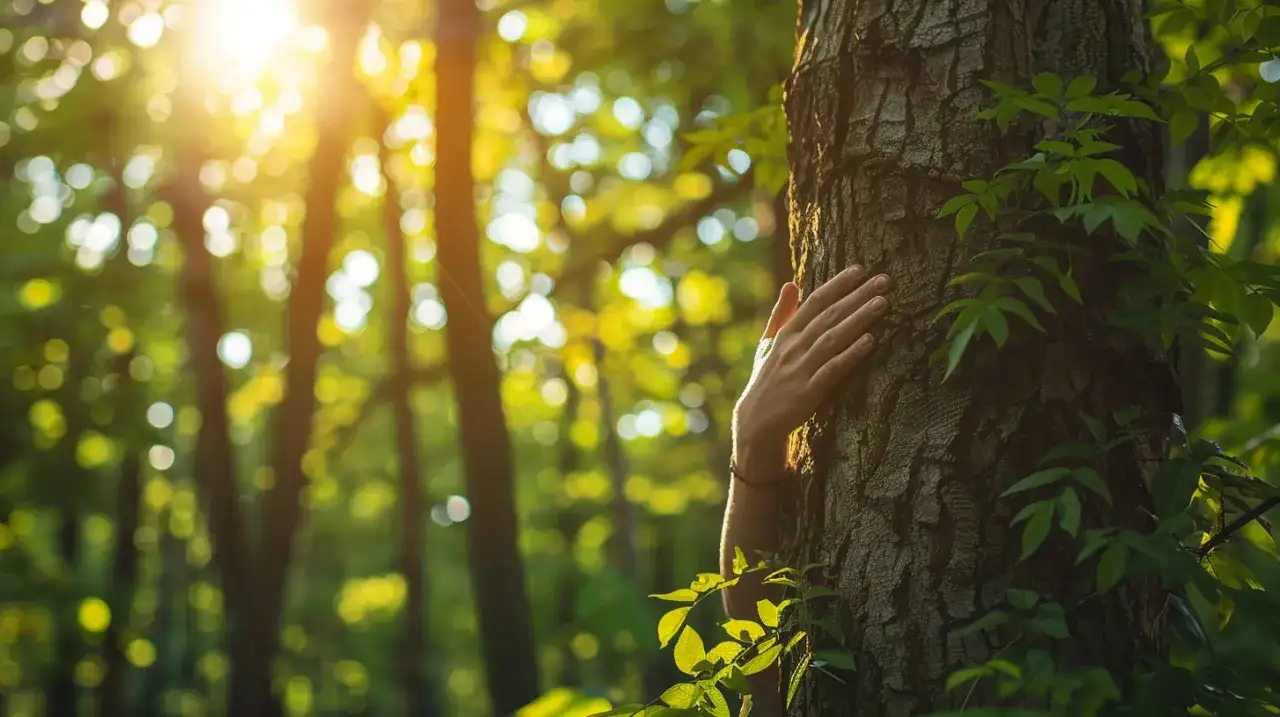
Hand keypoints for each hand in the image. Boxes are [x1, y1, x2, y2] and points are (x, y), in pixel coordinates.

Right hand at [733, 266, 892, 463]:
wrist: (756, 420)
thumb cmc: (767, 379)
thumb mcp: (768, 343)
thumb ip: (781, 313)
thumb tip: (791, 283)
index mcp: (786, 333)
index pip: (815, 302)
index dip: (838, 284)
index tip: (860, 269)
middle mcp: (793, 347)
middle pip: (829, 315)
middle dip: (857, 296)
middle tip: (884, 280)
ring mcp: (801, 368)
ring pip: (833, 338)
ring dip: (859, 319)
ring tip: (882, 303)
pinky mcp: (809, 391)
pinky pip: (833, 368)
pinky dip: (851, 354)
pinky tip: (870, 341)